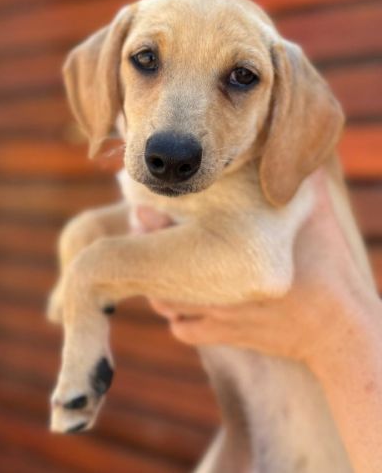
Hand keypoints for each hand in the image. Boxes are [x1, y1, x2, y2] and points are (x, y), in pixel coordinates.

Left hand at [140, 170, 379, 366]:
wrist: (339, 327)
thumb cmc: (327, 264)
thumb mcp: (315, 213)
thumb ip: (299, 180)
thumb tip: (285, 143)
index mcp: (239, 252)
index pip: (177, 238)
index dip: (152, 224)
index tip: (141, 210)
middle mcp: (222, 286)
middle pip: (161, 273)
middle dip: (146, 254)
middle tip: (143, 233)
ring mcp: (221, 315)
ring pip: (165, 305)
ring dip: (158, 287)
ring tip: (158, 266)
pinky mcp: (225, 337)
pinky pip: (182, 331)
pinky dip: (179, 318)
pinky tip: (184, 304)